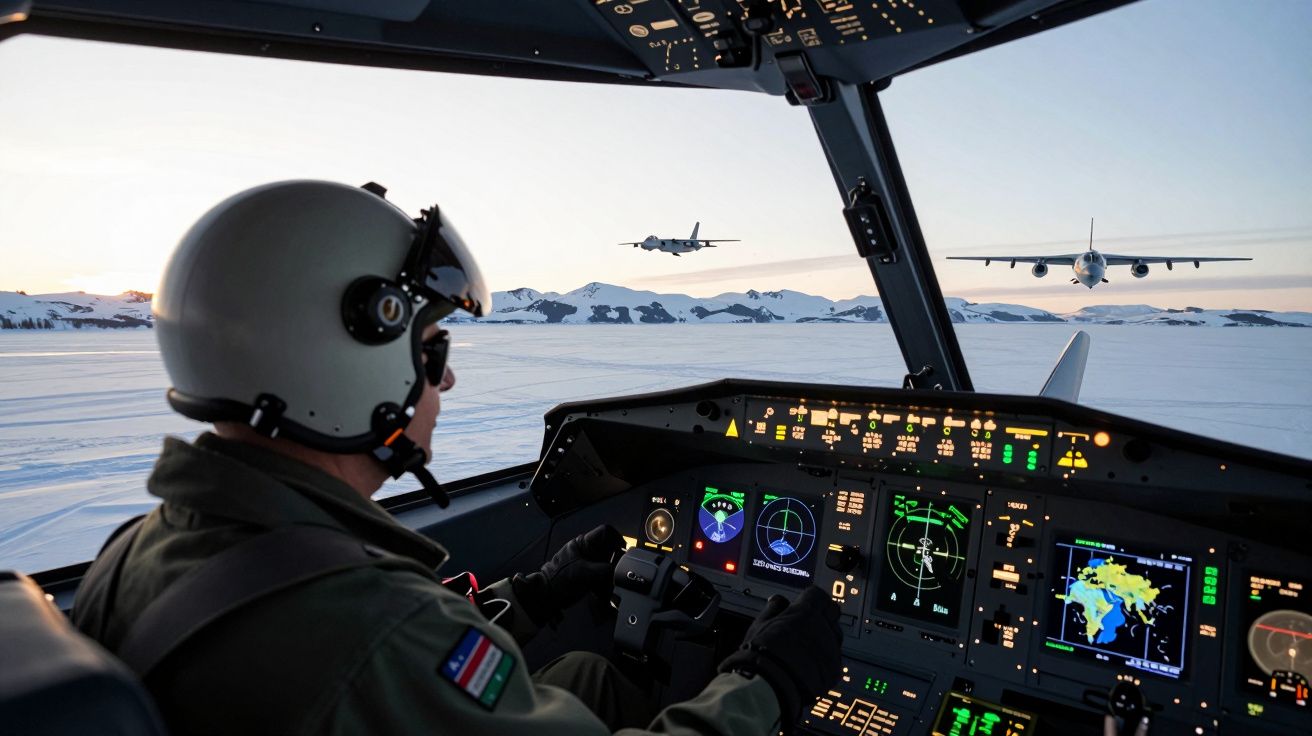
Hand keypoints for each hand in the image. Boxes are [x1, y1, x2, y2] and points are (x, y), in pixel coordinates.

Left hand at [512, 524, 623, 625]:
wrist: (548, 596)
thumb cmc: (560, 579)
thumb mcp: (584, 572)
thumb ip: (604, 570)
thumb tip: (620, 570)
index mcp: (583, 543)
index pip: (605, 531)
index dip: (616, 538)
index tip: (623, 550)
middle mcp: (588, 550)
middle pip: (609, 547)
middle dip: (617, 557)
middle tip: (620, 568)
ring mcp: (589, 562)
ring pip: (608, 561)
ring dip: (613, 570)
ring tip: (614, 579)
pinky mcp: (590, 574)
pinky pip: (604, 573)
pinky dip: (608, 580)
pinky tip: (608, 587)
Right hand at [717, 587, 841, 729]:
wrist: (770, 685)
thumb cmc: (762, 653)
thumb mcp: (761, 623)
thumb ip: (774, 608)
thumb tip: (779, 601)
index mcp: (805, 611)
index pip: (819, 596)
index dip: (812, 600)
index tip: (805, 605)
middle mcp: (823, 627)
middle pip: (833, 613)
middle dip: (823, 616)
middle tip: (807, 626)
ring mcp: (831, 649)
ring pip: (835, 637)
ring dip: (825, 639)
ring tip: (805, 651)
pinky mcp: (834, 671)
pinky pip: (835, 661)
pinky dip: (825, 663)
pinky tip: (809, 668)